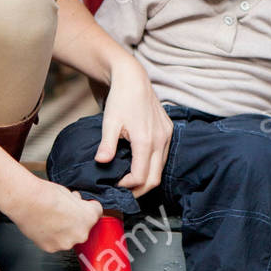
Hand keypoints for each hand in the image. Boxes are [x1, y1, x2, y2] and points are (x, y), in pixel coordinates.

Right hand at [13, 180, 102, 252]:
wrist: (26, 201)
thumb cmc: (45, 195)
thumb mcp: (68, 192)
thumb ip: (77, 202)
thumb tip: (76, 204)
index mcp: (89, 218)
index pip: (96, 212)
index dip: (88, 206)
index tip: (83, 205)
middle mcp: (80, 234)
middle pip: (83, 227)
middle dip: (75, 220)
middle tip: (62, 212)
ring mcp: (65, 243)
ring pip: (69, 237)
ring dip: (63, 230)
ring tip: (50, 219)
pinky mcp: (51, 248)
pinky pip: (55, 242)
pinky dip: (51, 236)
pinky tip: (44, 226)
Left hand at [96, 58, 171, 196]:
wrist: (133, 78)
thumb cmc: (120, 99)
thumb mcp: (109, 122)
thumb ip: (107, 144)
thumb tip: (101, 162)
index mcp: (146, 140)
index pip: (141, 176)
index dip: (128, 186)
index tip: (115, 185)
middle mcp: (161, 140)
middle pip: (155, 178)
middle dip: (139, 189)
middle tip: (124, 192)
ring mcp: (167, 136)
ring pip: (161, 169)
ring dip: (147, 178)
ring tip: (130, 181)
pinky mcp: (169, 131)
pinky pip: (164, 156)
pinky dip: (153, 166)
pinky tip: (139, 164)